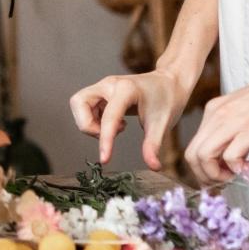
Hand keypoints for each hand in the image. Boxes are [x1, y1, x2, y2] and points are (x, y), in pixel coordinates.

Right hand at [69, 65, 194, 168]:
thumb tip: (153, 167)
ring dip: (89, 122)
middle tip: (106, 135)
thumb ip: (153, 146)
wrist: (169, 83)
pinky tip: (114, 124)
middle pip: (79, 102)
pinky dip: (93, 120)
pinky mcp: (102, 91)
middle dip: (87, 125)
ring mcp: (104, 86)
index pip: (109, 116)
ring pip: (78, 104)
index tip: (105, 160)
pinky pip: (85, 106)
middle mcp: (109, 84)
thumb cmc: (167, 100)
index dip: (105, 139)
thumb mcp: (162, 124)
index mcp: (126, 89)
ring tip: (113, 130)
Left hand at [180, 71, 248, 185]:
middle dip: (206, 176)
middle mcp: (216, 115)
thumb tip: (228, 157)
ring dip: (217, 175)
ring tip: (235, 176)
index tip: (219, 175)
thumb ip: (231, 131)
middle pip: (192, 155)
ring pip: (203, 157)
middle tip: (224, 182)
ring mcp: (231, 121)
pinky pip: (230, 157)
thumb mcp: (242, 112)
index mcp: (214, 111)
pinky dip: (237, 169)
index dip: (203, 168)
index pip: (193, 147)